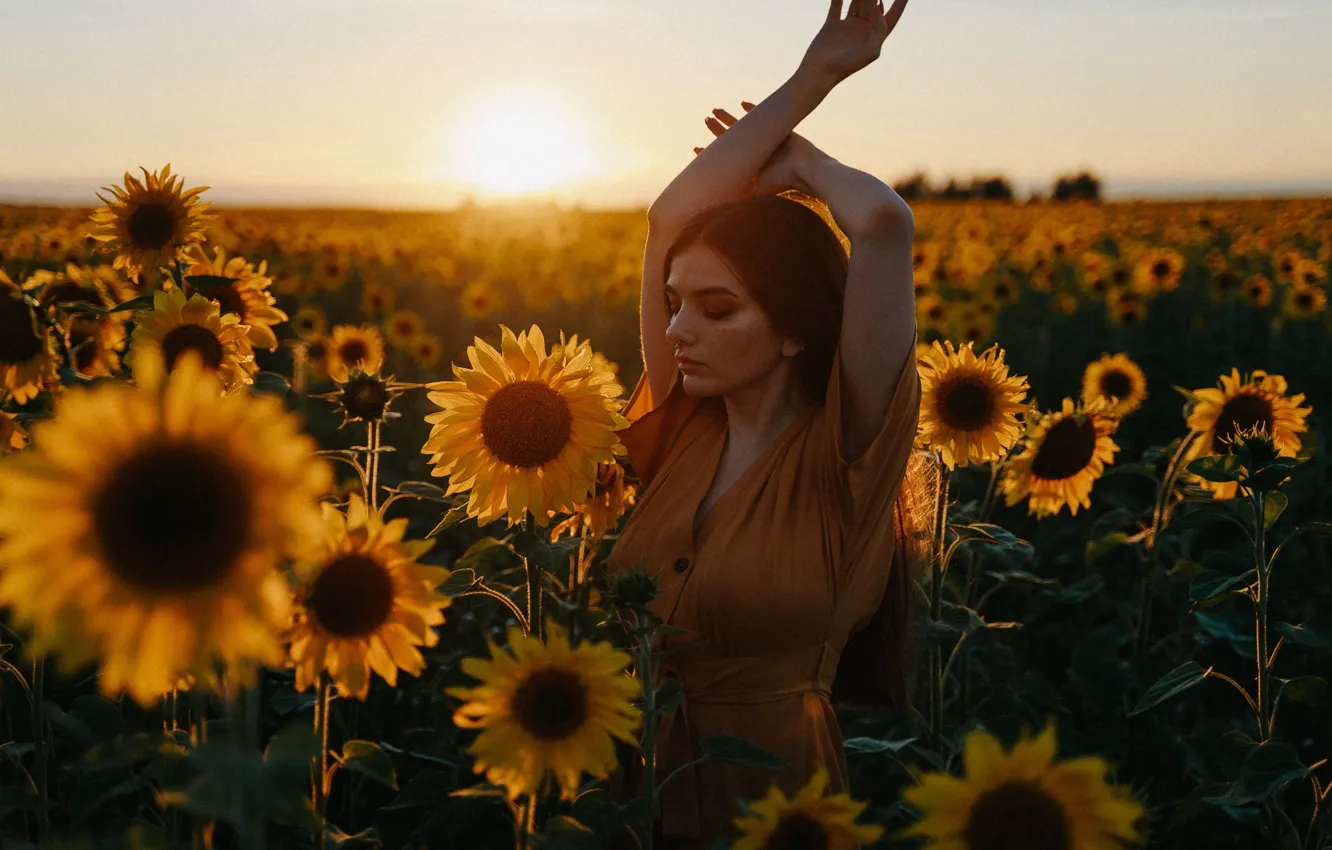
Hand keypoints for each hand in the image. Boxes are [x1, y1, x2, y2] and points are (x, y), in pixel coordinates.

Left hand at [693, 103, 823, 196]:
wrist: (807, 171)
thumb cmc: (782, 182)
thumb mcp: (753, 191)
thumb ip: (734, 195)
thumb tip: (708, 208)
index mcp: (748, 168)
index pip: (724, 159)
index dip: (709, 153)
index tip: (695, 148)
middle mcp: (757, 154)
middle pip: (731, 139)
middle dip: (716, 129)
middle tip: (705, 119)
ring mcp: (768, 141)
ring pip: (744, 126)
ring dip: (729, 118)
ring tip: (715, 110)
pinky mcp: (780, 130)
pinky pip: (764, 117)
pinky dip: (753, 110)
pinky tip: (742, 104)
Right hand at [800, 0, 909, 85]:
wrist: (820, 72)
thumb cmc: (846, 66)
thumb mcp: (871, 52)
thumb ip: (879, 30)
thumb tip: (878, 7)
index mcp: (875, 37)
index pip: (892, 16)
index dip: (900, 3)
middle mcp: (863, 30)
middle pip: (874, 5)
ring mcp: (847, 26)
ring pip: (857, 2)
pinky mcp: (832, 25)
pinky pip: (837, 5)